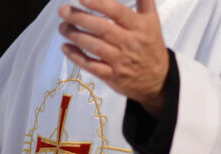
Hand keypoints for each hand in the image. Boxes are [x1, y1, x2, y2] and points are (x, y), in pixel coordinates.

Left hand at [59, 0, 168, 117]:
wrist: (158, 80)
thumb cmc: (150, 46)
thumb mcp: (152, 22)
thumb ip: (144, 1)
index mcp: (139, 26)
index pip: (116, 12)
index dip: (98, 4)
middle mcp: (129, 43)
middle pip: (101, 28)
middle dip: (79, 18)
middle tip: (63, 11)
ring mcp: (119, 61)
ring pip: (94, 46)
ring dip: (75, 36)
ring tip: (62, 27)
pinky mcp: (112, 76)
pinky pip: (91, 66)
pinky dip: (76, 56)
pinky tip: (65, 47)